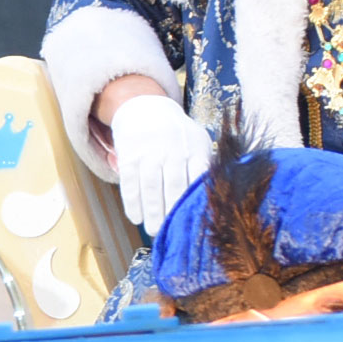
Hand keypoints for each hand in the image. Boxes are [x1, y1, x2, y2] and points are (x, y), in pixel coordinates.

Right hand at [108, 93, 214, 234]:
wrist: (145, 108)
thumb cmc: (178, 135)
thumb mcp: (197, 142)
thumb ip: (205, 168)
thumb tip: (213, 204)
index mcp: (196, 147)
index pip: (198, 177)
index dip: (196, 201)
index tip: (196, 223)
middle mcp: (173, 148)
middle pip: (174, 185)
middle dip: (172, 211)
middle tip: (171, 233)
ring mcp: (149, 150)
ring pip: (150, 185)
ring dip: (152, 211)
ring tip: (153, 230)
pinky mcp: (129, 154)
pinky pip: (130, 181)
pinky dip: (132, 201)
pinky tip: (135, 217)